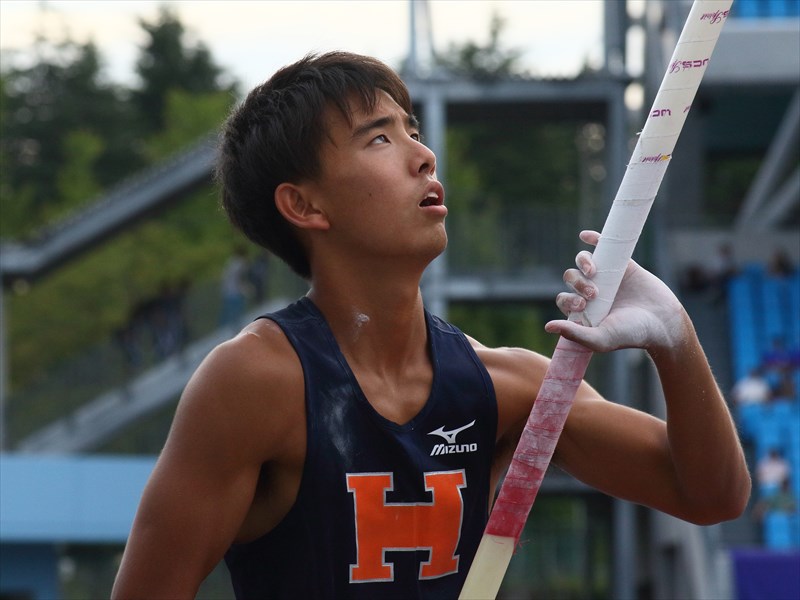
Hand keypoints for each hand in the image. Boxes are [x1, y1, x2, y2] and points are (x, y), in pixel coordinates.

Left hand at [544, 230, 688, 353]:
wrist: (663, 323)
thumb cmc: (631, 335)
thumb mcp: (600, 339)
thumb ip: (574, 333)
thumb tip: (547, 326)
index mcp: (585, 310)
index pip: (564, 298)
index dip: (567, 299)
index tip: (582, 305)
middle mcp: (593, 292)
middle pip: (572, 278)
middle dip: (577, 283)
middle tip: (594, 294)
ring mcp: (607, 277)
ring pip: (583, 262)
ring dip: (583, 263)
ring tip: (594, 272)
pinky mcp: (622, 264)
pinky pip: (603, 247)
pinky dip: (593, 239)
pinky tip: (585, 236)